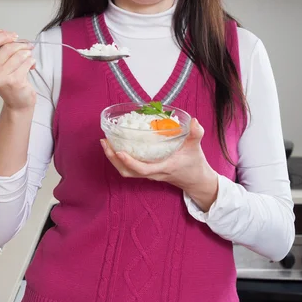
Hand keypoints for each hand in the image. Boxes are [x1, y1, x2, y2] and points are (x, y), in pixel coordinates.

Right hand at [0, 28, 36, 111]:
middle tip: (27, 46)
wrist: (18, 102)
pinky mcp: (14, 82)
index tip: (13, 36)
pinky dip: (32, 62)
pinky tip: (30, 67)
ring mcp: (1, 78)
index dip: (2, 36)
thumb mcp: (1, 62)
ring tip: (28, 58)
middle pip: (7, 48)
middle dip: (21, 44)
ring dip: (27, 54)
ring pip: (19, 54)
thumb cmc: (11, 81)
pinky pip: (26, 62)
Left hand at [100, 118, 218, 211]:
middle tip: (105, 142)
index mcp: (164, 167)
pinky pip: (129, 169)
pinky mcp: (147, 172)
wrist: (195, 180)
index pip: (143, 169)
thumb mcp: (196, 147)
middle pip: (127, 172)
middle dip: (113, 159)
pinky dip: (119, 160)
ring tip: (106, 143)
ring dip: (113, 159)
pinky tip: (116, 146)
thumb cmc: (194, 163)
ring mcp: (148, 175)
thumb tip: (194, 121)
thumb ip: (196, 134)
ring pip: (126, 172)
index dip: (130, 162)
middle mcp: (153, 174)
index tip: (119, 151)